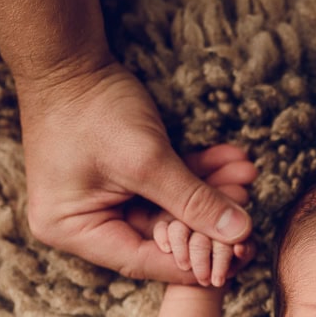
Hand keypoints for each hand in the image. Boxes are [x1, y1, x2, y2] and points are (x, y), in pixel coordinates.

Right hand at [17, 61, 255, 281]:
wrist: (69, 56)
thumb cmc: (94, 109)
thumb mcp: (147, 161)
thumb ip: (194, 200)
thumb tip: (241, 233)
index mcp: (72, 230)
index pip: (144, 260)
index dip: (193, 260)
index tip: (237, 255)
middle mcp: (84, 222)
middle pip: (159, 234)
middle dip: (207, 215)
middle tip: (246, 200)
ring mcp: (103, 199)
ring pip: (169, 207)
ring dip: (209, 190)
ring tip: (246, 175)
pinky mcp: (121, 178)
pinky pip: (165, 185)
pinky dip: (197, 172)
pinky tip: (232, 160)